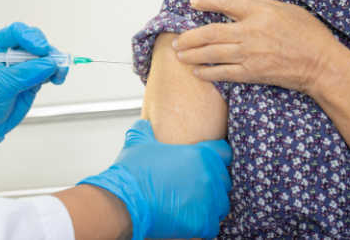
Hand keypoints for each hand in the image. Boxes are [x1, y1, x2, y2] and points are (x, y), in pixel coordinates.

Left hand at [0, 22, 68, 163]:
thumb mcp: (0, 85)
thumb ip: (26, 73)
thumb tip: (50, 64)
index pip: (15, 32)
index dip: (30, 37)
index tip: (41, 48)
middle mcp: (9, 53)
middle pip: (34, 42)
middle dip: (47, 51)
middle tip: (55, 62)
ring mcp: (22, 66)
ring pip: (45, 56)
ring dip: (55, 63)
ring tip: (60, 74)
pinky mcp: (32, 78)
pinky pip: (48, 71)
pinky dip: (55, 73)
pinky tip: (57, 79)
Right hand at [79, 120, 232, 239]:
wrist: (125, 200)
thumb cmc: (132, 172)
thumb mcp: (138, 141)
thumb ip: (146, 129)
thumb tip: (145, 123)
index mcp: (199, 154)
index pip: (224, 152)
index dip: (217, 157)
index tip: (208, 164)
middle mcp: (208, 176)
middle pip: (224, 180)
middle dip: (213, 184)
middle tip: (195, 187)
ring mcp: (208, 200)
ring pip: (221, 204)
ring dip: (211, 205)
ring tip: (193, 206)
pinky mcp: (203, 222)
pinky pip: (213, 226)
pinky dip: (203, 225)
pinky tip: (190, 221)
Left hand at [173, 0, 347, 96]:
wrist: (321, 64)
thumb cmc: (308, 34)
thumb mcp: (286, 9)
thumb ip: (259, 6)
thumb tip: (235, 5)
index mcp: (262, 12)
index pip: (228, 3)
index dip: (207, 0)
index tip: (193, 1)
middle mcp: (252, 32)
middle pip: (212, 32)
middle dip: (190, 36)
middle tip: (177, 38)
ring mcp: (251, 54)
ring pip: (213, 53)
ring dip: (193, 54)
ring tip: (180, 54)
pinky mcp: (253, 73)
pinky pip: (224, 73)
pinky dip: (208, 72)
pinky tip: (198, 71)